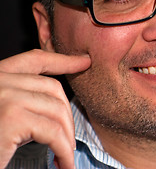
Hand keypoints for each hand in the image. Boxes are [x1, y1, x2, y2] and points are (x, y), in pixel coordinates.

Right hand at [0, 49, 90, 168]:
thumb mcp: (6, 112)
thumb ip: (24, 100)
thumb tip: (58, 103)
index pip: (35, 60)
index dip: (63, 60)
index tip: (84, 61)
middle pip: (52, 88)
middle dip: (68, 114)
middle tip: (69, 139)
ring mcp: (5, 97)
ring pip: (56, 110)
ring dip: (67, 137)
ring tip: (66, 154)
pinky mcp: (12, 118)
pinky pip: (53, 133)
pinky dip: (64, 150)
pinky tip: (64, 163)